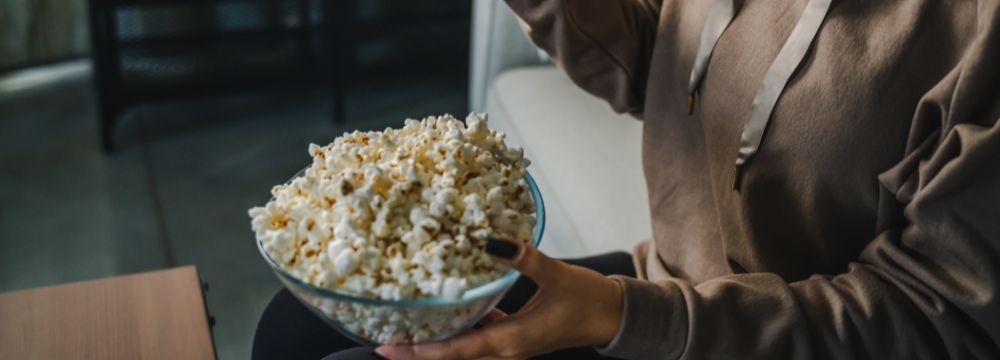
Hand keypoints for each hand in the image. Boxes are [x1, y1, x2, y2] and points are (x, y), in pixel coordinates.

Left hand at [376, 238, 623, 359]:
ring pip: (463, 348)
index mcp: (513, 341)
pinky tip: (448, 309)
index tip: (391, 346)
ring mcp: (509, 345)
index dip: (422, 351)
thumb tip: (491, 240)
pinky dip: (458, 327)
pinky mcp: (514, 336)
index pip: (458, 351)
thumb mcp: (557, 275)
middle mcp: (506, 349)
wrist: (613, 316)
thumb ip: (525, 258)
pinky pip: (478, 337)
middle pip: (452, 356)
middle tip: (384, 336)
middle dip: (418, 349)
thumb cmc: (588, 299)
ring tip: (405, 325)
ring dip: (435, 340)